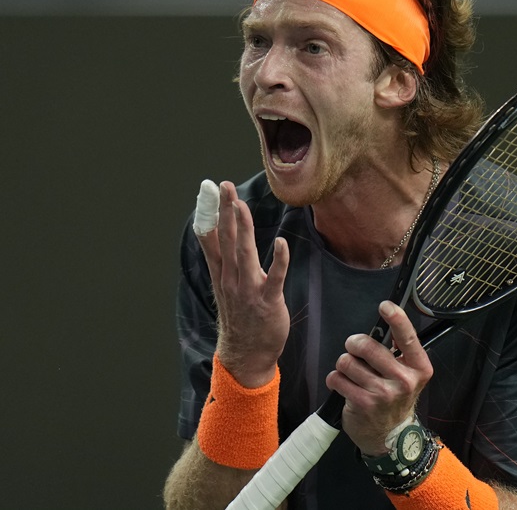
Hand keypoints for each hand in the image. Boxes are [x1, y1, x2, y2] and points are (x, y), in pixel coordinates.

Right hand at [196, 181, 290, 387]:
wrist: (246, 353)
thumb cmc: (241, 316)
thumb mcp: (225, 285)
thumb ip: (222, 258)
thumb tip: (214, 233)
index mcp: (222, 274)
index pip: (213, 238)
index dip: (211, 213)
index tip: (209, 190)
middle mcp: (231, 279)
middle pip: (227, 240)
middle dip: (225, 212)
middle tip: (225, 187)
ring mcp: (248, 290)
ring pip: (244, 254)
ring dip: (243, 229)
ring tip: (240, 205)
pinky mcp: (268, 301)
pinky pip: (275, 277)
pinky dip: (279, 260)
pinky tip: (282, 242)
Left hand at [326, 301, 433, 455]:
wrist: (391, 436)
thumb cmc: (396, 398)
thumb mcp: (409, 374)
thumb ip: (400, 351)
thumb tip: (386, 323)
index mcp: (419, 368)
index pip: (408, 338)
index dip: (396, 318)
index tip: (385, 306)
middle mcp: (404, 380)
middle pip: (368, 346)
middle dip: (355, 343)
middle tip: (355, 348)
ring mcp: (383, 393)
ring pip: (347, 361)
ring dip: (344, 364)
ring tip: (352, 373)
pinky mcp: (362, 403)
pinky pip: (337, 378)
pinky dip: (335, 379)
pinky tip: (345, 385)